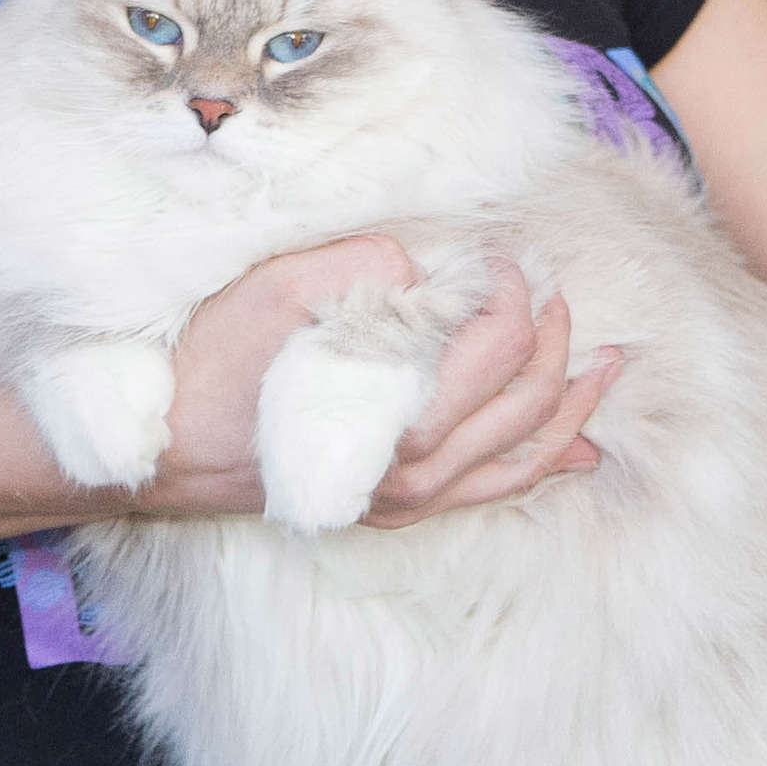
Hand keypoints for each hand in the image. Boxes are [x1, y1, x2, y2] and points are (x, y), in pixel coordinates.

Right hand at [139, 242, 613, 526]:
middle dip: (554, 341)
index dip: (514, 299)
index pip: (495, 356)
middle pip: (525, 407)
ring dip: (573, 407)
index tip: (501, 257)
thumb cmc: (208, 369)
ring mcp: (406, 501)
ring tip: (608, 364)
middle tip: (549, 288)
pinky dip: (543, 464)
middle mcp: (412, 476)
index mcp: (393, 422)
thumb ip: (354, 269)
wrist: (158, 453)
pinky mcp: (395, 508)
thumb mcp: (272, 293)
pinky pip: (492, 491)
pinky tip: (575, 445)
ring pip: (523, 460)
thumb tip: (420, 266)